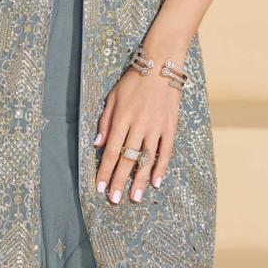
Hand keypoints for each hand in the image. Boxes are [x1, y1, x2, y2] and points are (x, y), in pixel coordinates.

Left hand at [93, 64, 181, 203]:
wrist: (161, 66)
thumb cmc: (133, 82)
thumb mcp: (112, 97)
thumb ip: (105, 122)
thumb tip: (97, 145)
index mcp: (121, 119)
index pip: (111, 151)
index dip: (105, 171)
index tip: (100, 187)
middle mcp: (138, 126)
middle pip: (127, 159)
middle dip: (119, 181)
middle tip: (114, 200)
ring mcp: (155, 127)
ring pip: (146, 159)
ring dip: (139, 180)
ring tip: (135, 198)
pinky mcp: (170, 127)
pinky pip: (166, 151)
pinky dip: (161, 168)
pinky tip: (156, 182)